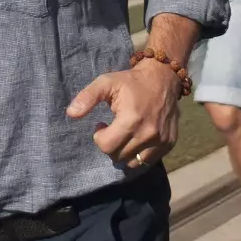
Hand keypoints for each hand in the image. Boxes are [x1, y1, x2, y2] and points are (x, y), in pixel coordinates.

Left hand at [66, 60, 180, 167]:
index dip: (99, 137)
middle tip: (113, 129)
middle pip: (118, 156)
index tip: (102, 125)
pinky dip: (139, 155)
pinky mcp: (169, 144)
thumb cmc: (131, 81)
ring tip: (125, 136)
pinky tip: (137, 139)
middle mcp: (148, 134)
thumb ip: (88, 97)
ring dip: (124, 153)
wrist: (163, 77)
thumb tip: (71, 113)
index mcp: (132, 120)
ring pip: (132, 163)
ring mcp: (161, 141)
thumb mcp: (106, 82)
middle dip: (111, 145)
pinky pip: (148, 161)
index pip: (107, 147)